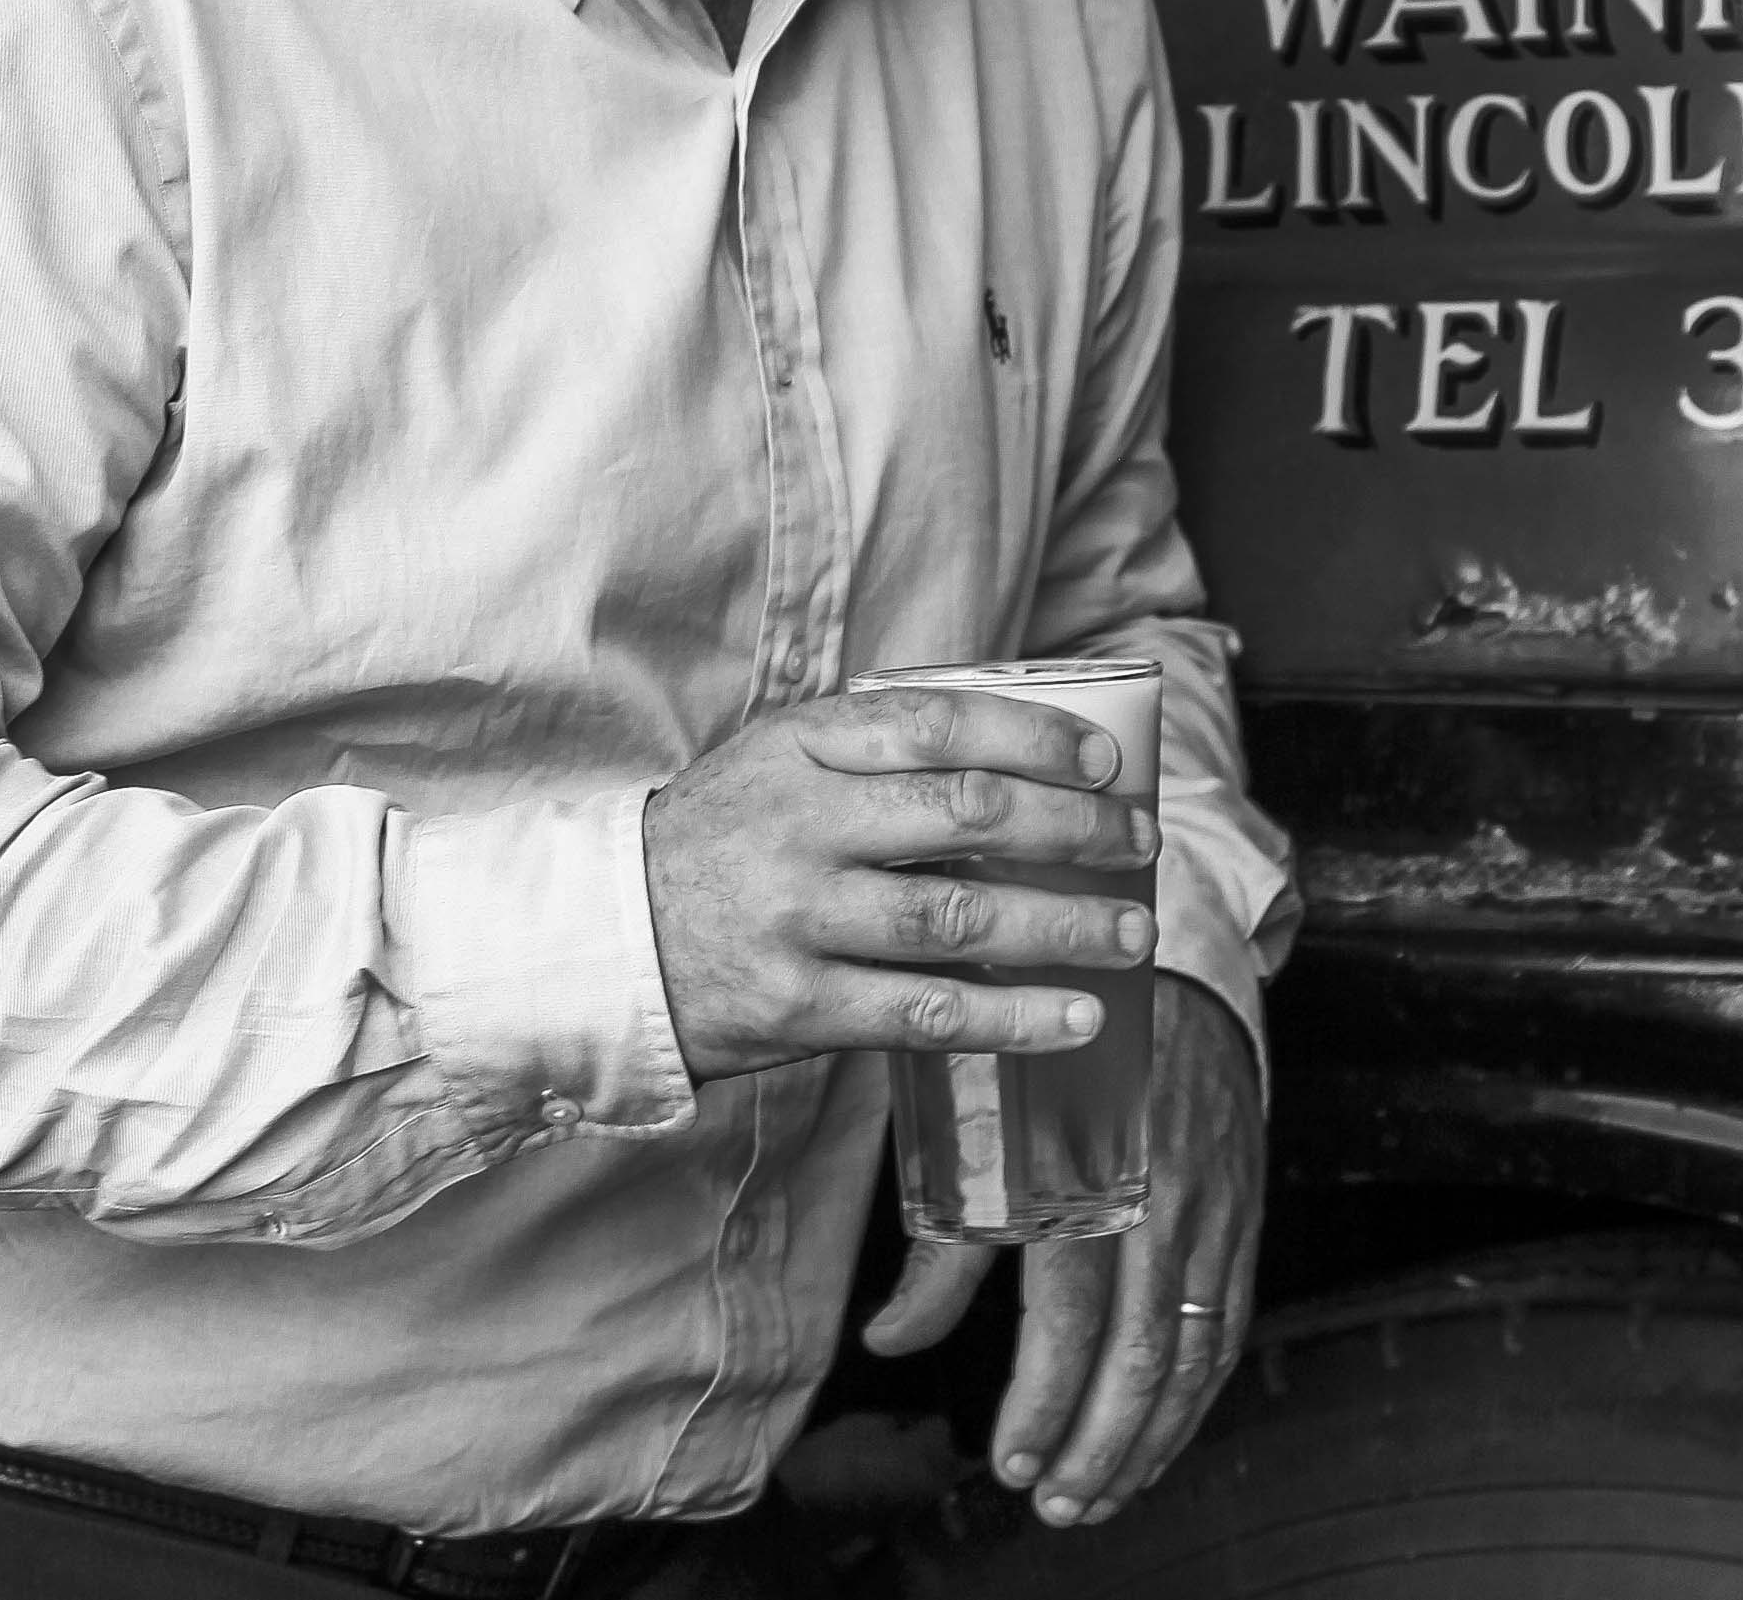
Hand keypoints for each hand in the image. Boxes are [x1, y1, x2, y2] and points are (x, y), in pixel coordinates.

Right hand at [640, 687, 1155, 1080]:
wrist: (600, 938)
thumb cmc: (720, 840)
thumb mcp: (779, 761)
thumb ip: (878, 751)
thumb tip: (1026, 757)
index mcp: (802, 748)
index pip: (935, 723)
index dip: (1032, 738)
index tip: (1104, 760)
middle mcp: (803, 827)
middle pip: (965, 815)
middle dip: (1074, 829)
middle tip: (1142, 842)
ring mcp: (799, 920)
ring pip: (958, 918)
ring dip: (1062, 927)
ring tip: (1131, 934)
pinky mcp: (797, 1009)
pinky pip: (924, 1013)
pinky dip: (1011, 1017)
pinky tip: (1074, 1018)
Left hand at [858, 972, 1263, 1528]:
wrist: (1160, 964)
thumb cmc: (1046, 1047)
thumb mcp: (974, 1121)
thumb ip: (942, 1241)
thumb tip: (890, 1341)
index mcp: (1082, 1164)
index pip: (1070, 1314)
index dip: (1044, 1401)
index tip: (1011, 1461)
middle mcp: (1158, 1190)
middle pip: (1141, 1351)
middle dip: (1098, 1446)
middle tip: (1057, 1504)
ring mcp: (1212, 1202)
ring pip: (1194, 1351)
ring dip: (1150, 1438)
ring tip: (1103, 1494)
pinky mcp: (1243, 1209)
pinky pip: (1228, 1322)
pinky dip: (1198, 1393)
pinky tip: (1162, 1434)